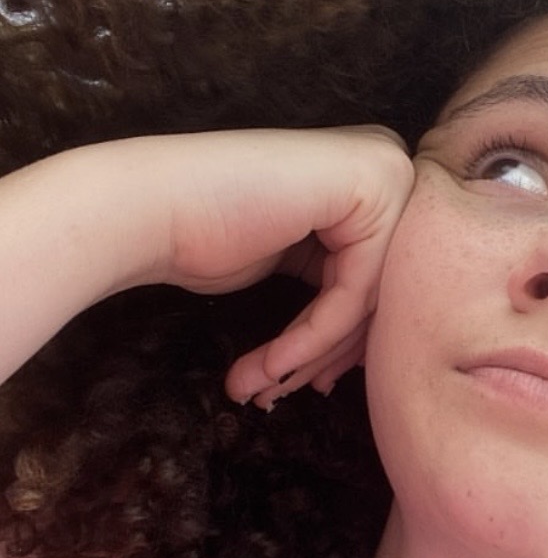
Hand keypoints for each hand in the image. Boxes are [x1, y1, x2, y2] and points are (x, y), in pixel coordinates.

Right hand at [140, 126, 413, 406]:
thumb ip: (340, 280)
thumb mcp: (294, 256)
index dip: (337, 344)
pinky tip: (271, 368)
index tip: (300, 385)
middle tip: (278, 395)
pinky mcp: (371, 188)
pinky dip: (311, 338)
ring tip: (263, 390)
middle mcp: (386, 162)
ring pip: (367, 298)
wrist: (150, 206)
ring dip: (310, 357)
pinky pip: (353, 292)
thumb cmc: (204, 231)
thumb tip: (366, 348)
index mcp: (370, 174)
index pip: (375, 279)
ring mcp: (383, 168)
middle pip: (377, 289)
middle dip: (325, 355)